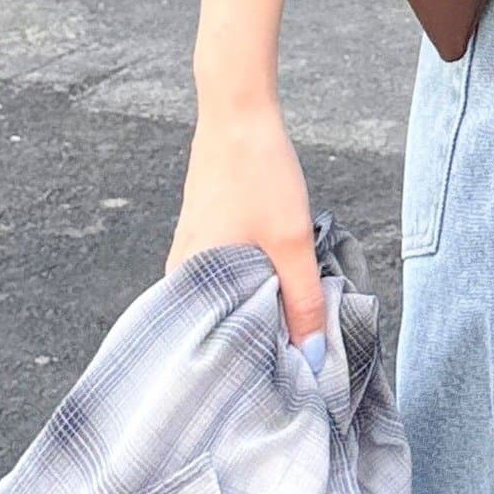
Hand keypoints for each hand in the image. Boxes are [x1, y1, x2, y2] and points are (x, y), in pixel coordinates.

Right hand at [164, 102, 328, 371]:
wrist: (238, 111)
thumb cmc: (258, 174)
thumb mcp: (291, 243)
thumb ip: (303, 302)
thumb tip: (312, 359)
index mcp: (189, 284)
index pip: (216, 350)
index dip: (253, 368)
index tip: (285, 382)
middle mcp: (182, 273)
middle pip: (223, 325)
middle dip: (260, 342)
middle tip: (298, 359)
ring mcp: (192, 251)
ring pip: (230, 297)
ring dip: (261, 309)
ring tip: (295, 325)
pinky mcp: (207, 234)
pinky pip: (231, 275)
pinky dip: (256, 283)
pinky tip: (282, 282)